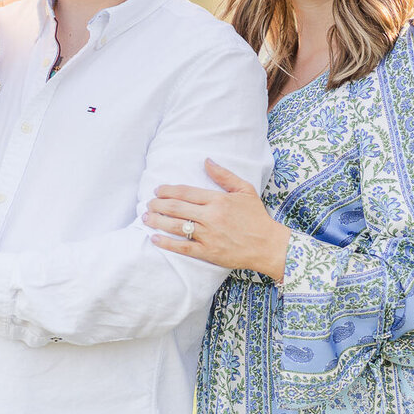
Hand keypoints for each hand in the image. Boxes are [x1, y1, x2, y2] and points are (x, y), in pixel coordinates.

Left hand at [144, 159, 290, 281]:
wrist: (268, 245)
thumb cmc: (256, 217)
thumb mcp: (245, 190)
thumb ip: (224, 175)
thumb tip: (206, 161)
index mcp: (218, 200)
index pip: (186, 192)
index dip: (168, 190)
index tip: (157, 190)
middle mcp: (211, 216)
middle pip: (176, 208)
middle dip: (158, 205)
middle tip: (148, 204)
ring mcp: (209, 235)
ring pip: (176, 226)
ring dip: (157, 221)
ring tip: (146, 217)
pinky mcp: (209, 252)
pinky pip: (183, 247)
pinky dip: (167, 243)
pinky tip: (155, 238)